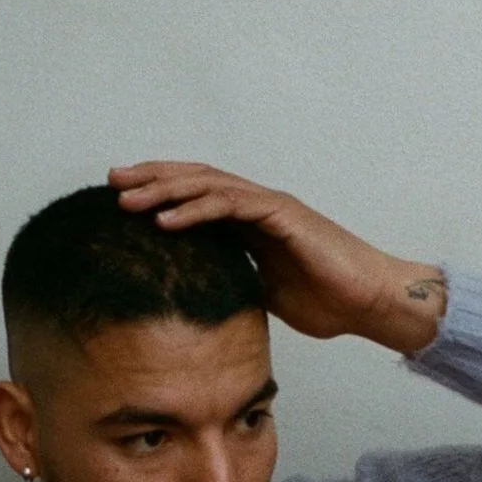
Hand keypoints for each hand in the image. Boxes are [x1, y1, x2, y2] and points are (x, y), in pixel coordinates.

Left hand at [108, 162, 446, 352]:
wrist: (369, 301)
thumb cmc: (327, 299)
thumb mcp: (264, 293)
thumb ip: (235, 282)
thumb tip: (201, 296)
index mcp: (250, 223)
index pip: (196, 197)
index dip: (160, 193)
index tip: (121, 200)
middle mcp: (258, 206)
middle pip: (195, 181)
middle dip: (152, 179)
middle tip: (112, 182)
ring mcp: (270, 207)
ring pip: (208, 186)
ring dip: (164, 191)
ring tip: (127, 199)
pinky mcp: (283, 216)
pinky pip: (232, 206)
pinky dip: (196, 211)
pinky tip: (166, 220)